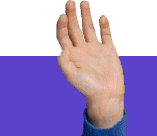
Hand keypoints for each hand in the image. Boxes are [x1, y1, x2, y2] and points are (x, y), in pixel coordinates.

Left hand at [56, 1, 123, 126]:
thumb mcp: (71, 75)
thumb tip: (62, 47)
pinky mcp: (108, 49)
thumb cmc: (86, 87)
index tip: (62, 15)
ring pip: (89, 28)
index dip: (61, 26)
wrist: (105, 93)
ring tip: (84, 2)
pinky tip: (101, 18)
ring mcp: (95, 49)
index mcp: (71, 56)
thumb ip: (64, 61)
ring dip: (86, 15)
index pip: (64, 37)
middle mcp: (82, 50)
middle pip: (75, 29)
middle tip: (69, 2)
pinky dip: (104, 26)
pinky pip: (105, 35)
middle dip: (71, 15)